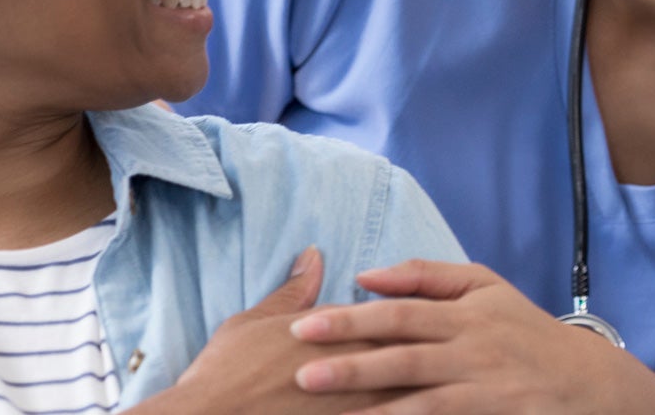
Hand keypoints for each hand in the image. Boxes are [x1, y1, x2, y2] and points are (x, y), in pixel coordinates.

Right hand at [132, 247, 403, 413]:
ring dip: (420, 383)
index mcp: (334, 327)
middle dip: (418, 346)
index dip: (393, 316)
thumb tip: (314, 256)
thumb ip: (293, 292)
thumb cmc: (225, 373)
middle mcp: (354, 359)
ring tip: (425, 384)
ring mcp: (360, 397)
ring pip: (409, 386)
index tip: (398, 320)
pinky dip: (404, 409)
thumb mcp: (253, 322)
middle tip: (429, 350)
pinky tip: (411, 410)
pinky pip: (397, 413)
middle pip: (407, 345)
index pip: (384, 313)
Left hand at [287, 260, 654, 414]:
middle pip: (401, 358)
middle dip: (349, 366)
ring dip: (371, 411)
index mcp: (465, 313)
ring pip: (419, 403)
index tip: (300, 327)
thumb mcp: (485, 288)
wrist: (585, 382)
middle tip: (299, 374)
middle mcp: (472, 351)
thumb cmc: (524, 330)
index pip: (398, 313)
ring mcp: (482, 391)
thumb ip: (426, 276)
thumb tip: (367, 274)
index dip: (350, 321)